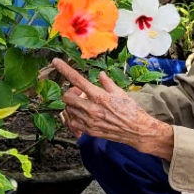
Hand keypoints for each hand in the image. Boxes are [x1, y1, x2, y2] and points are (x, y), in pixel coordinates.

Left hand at [51, 58, 173, 159]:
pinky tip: (84, 115)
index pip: (77, 80)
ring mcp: (89, 121)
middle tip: (80, 93)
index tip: (55, 61)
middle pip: (66, 97)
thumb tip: (100, 75)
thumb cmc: (131, 110)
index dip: (64, 69)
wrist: (137, 131)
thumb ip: (107, 83)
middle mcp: (91, 109)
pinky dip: (75, 117)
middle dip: (70, 93)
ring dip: (73, 105)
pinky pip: (73, 122)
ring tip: (85, 105)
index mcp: (99, 96)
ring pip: (68, 110)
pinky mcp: (89, 131)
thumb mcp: (120, 93)